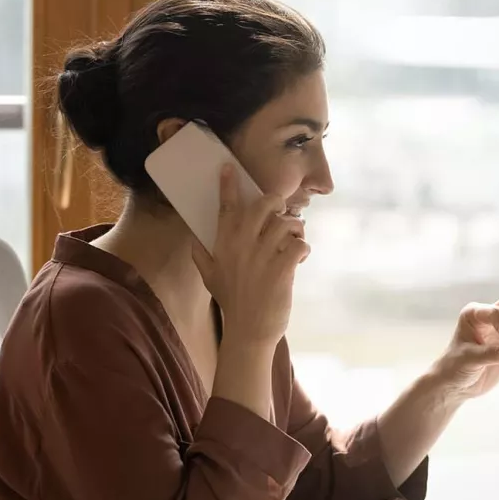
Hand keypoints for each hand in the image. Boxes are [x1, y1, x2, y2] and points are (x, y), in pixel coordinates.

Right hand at [191, 164, 309, 347]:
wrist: (249, 330)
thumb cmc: (231, 303)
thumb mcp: (209, 278)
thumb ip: (201, 254)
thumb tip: (195, 237)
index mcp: (224, 244)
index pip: (226, 208)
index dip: (228, 185)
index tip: (228, 169)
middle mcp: (243, 245)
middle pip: (263, 205)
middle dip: (275, 202)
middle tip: (280, 211)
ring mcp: (264, 255)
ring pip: (286, 223)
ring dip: (294, 228)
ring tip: (292, 240)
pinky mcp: (283, 268)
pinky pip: (300, 244)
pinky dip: (303, 248)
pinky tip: (299, 258)